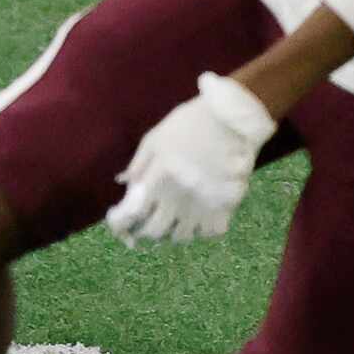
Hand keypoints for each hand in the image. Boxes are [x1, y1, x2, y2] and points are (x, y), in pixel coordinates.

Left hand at [107, 73, 275, 247]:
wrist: (229, 118)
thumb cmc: (188, 123)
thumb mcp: (155, 138)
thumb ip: (138, 164)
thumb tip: (123, 183)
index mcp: (157, 179)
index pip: (135, 213)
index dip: (125, 223)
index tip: (124, 225)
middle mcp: (177, 198)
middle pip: (156, 230)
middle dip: (147, 233)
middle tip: (146, 228)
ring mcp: (201, 205)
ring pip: (183, 235)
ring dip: (173, 233)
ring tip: (172, 224)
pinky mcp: (226, 206)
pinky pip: (211, 231)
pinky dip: (203, 230)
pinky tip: (199, 220)